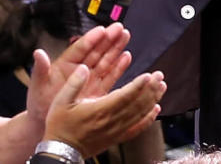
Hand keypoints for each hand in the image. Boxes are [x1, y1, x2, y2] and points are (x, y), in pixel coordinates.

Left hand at [27, 23, 133, 126]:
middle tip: (119, 27)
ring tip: (125, 35)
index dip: (91, 39)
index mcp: (65, 65)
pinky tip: (126, 56)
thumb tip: (38, 53)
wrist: (48, 128)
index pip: (80, 48)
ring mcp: (90, 80)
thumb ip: (40, 69)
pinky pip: (110, 76)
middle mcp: (80, 70)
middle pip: (96, 51)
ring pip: (105, 60)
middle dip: (108, 38)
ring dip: (116, 48)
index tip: (101, 30)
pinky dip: (118, 66)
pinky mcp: (98, 91)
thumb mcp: (37, 86)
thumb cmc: (38, 105)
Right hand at [43, 65, 165, 157]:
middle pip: (136, 104)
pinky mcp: (116, 138)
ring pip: (139, 114)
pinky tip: (155, 110)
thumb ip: (74, 83)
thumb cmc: (60, 126)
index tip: (149, 75)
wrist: (61, 152)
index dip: (138, 86)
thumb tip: (84, 67)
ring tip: (161, 87)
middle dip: (150, 89)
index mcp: (99, 110)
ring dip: (152, 100)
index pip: (124, 96)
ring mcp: (116, 131)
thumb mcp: (61, 101)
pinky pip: (136, 129)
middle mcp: (111, 121)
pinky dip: (148, 120)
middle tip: (159, 75)